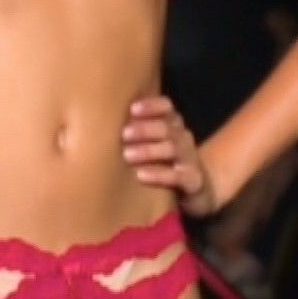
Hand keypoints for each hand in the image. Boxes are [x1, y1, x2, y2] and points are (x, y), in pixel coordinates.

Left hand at [122, 94, 218, 217]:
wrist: (198, 192)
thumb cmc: (163, 164)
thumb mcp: (151, 145)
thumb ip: (134, 132)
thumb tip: (99, 122)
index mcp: (173, 125)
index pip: (166, 107)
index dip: (152, 106)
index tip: (132, 109)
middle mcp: (183, 138)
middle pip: (167, 127)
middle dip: (144, 129)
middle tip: (123, 135)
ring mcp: (191, 159)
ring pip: (172, 148)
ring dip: (148, 150)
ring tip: (127, 155)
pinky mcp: (195, 181)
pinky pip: (179, 176)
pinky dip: (160, 174)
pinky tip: (141, 175)